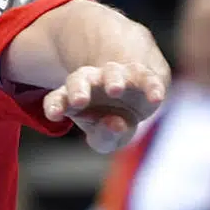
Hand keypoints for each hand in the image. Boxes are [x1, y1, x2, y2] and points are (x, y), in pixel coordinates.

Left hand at [42, 62, 168, 153]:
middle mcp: (91, 82)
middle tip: (79, 101)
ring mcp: (115, 76)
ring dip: (112, 80)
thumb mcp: (105, 137)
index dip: (54, 106)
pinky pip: (146, 78)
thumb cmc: (111, 122)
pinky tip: (155, 99)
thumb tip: (116, 124)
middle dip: (78, 90)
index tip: (54, 114)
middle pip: (78, 80)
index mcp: (72, 98)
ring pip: (111, 73)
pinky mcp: (141, 75)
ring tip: (115, 90)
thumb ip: (105, 136)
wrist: (135, 101)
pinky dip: (151, 87)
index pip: (57, 99)